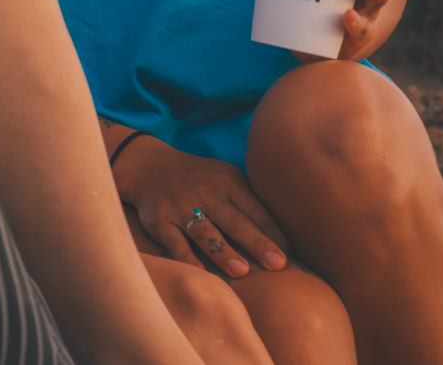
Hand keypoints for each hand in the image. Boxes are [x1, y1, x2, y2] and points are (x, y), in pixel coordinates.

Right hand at [110, 128, 289, 278]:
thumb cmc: (200, 181)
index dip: (274, 235)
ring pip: (205, 232)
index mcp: (229, 183)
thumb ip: (251, 203)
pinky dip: (187, 258)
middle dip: (257, 243)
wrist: (150, 167)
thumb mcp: (226, 179)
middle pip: (235, 221)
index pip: (256, 211)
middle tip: (278, 265)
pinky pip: (175, 242)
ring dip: (223, 251)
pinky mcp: (161, 222)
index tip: (292, 258)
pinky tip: (201, 274)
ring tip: (241, 271)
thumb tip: (286, 241)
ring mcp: (182, 208)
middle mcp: (207, 194)